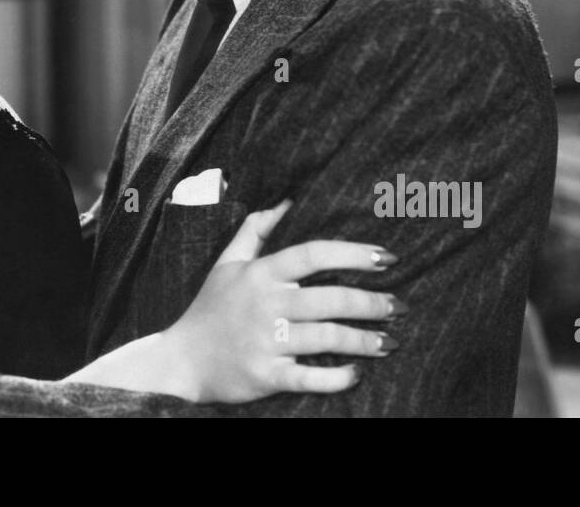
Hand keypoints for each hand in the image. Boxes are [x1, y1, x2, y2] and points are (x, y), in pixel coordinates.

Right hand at [161, 201, 402, 403]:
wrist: (180, 360)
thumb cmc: (210, 308)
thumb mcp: (227, 263)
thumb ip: (255, 230)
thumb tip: (286, 200)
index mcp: (260, 274)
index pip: (313, 254)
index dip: (354, 254)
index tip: (386, 258)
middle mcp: (265, 304)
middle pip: (330, 299)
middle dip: (372, 303)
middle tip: (400, 306)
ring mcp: (266, 341)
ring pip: (327, 338)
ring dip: (365, 340)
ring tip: (390, 342)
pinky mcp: (265, 376)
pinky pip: (310, 378)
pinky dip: (337, 377)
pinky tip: (357, 373)